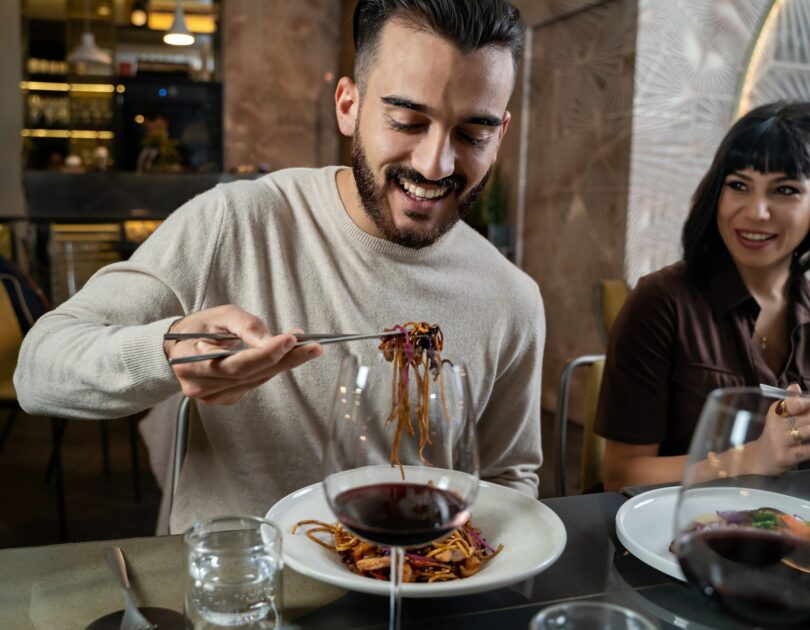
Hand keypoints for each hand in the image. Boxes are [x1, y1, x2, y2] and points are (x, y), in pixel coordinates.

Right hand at [164, 305, 321, 404]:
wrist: (178, 348)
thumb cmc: (199, 327)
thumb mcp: (220, 315)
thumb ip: (246, 325)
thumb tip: (272, 340)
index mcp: (191, 363)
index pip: (235, 364)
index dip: (265, 354)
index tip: (291, 340)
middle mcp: (201, 386)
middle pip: (251, 375)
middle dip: (285, 359)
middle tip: (314, 346)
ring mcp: (213, 397)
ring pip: (256, 381)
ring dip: (284, 364)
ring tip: (307, 347)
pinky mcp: (225, 399)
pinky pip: (254, 384)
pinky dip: (272, 369)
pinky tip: (285, 357)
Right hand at [745, 384, 809, 474]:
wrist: (759, 460)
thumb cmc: (775, 436)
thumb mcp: (778, 418)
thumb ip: (790, 402)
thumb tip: (795, 386)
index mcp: (775, 413)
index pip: (794, 402)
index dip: (809, 403)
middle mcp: (775, 425)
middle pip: (807, 417)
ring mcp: (780, 442)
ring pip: (809, 432)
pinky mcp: (786, 457)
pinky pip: (808, 450)